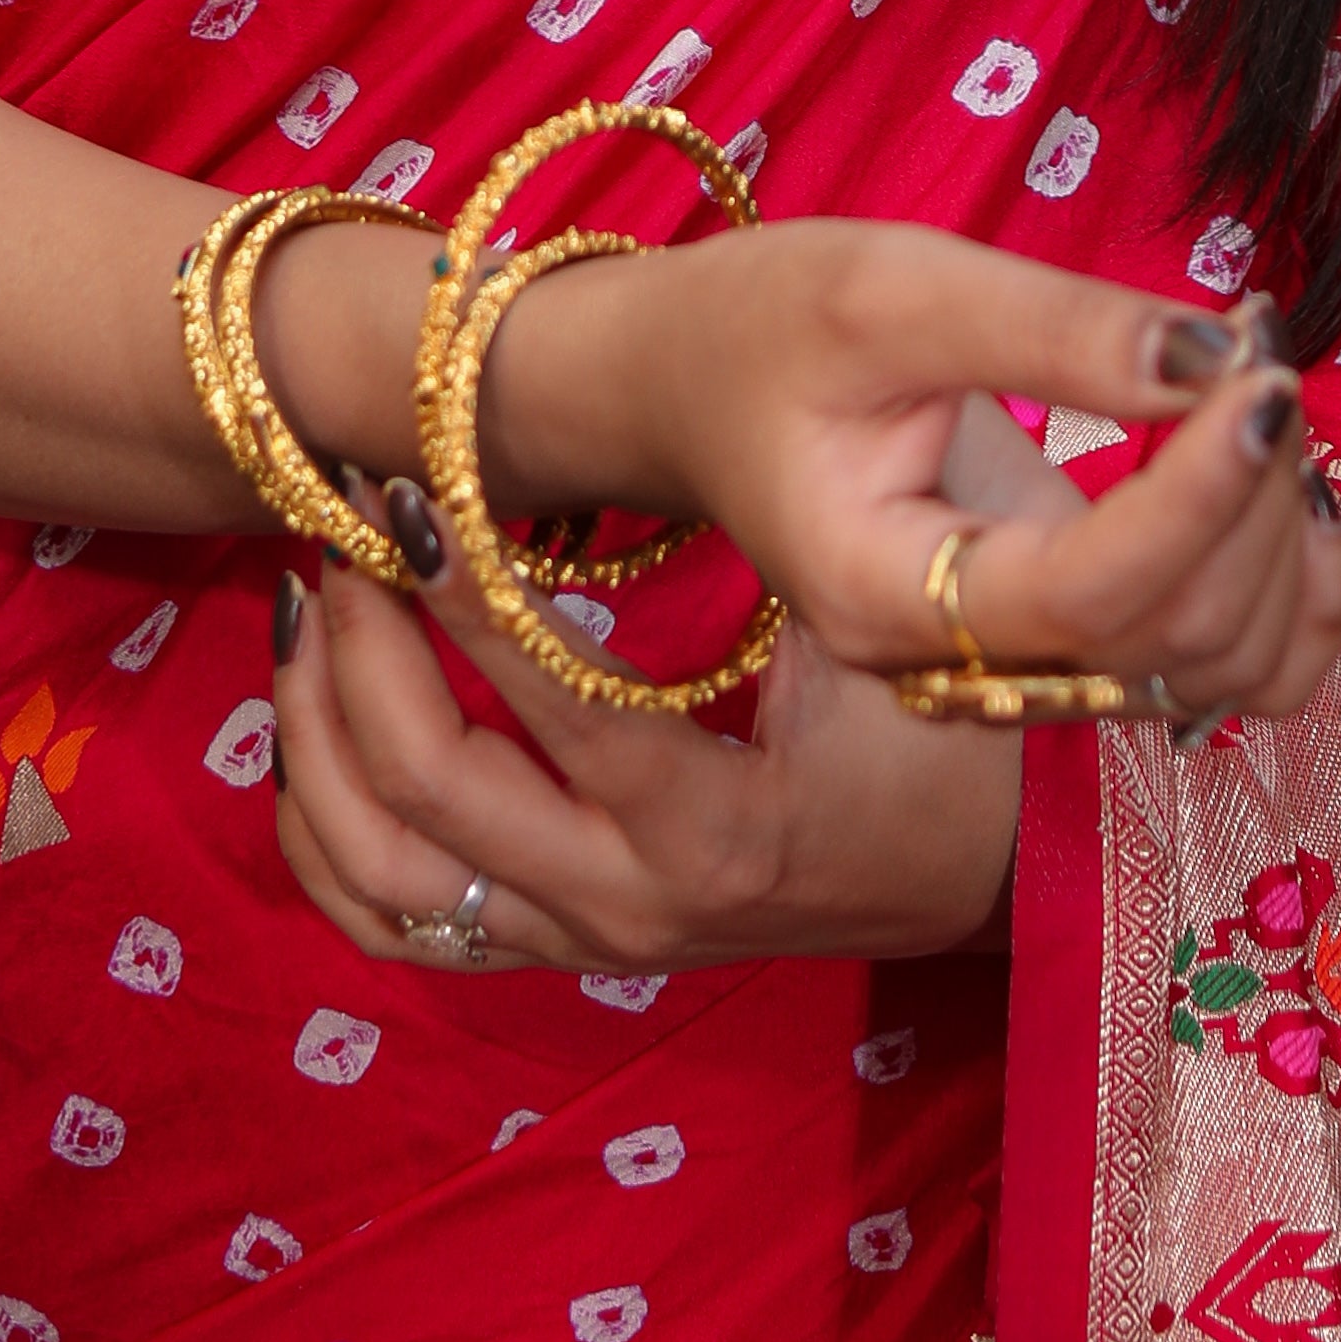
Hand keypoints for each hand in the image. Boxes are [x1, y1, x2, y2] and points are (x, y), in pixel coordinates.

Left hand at [268, 522, 1025, 976]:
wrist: (1023, 878)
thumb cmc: (977, 729)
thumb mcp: (903, 622)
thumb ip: (811, 528)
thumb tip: (703, 390)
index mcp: (716, 831)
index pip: (542, 702)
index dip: (452, 588)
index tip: (406, 488)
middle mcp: (635, 909)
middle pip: (424, 790)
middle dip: (357, 646)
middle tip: (348, 531)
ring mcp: (595, 944)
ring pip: (381, 873)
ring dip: (317, 740)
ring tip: (317, 613)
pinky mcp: (574, 951)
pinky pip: (398, 921)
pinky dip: (329, 831)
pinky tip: (320, 728)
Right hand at [472, 222, 1340, 726]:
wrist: (698, 386)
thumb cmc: (766, 325)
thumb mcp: (885, 285)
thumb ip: (1048, 327)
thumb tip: (1211, 356)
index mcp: (890, 596)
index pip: (1096, 592)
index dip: (1205, 490)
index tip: (1258, 365)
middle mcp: (967, 668)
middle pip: (1177, 637)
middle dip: (1253, 494)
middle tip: (1256, 346)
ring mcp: (1028, 669)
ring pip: (1226, 666)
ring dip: (1284, 539)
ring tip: (1254, 393)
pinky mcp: (1075, 645)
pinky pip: (1233, 669)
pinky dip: (1295, 591)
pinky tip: (1279, 481)